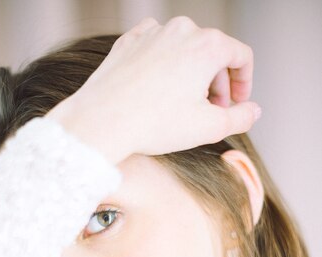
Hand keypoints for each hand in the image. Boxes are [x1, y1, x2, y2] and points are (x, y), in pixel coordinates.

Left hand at [47, 16, 260, 162]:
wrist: (102, 121)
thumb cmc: (154, 124)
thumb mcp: (208, 128)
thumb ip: (240, 117)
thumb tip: (252, 110)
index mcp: (207, 45)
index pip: (241, 55)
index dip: (245, 82)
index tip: (237, 103)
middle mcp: (182, 29)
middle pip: (212, 51)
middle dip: (217, 81)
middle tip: (211, 109)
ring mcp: (152, 32)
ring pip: (184, 49)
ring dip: (191, 73)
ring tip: (184, 103)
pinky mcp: (129, 41)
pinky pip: (156, 49)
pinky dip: (164, 67)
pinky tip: (158, 91)